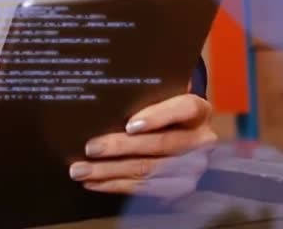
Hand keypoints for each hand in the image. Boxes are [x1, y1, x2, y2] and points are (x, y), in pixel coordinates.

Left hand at [69, 94, 216, 199]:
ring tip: (81, 170)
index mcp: (198, 110)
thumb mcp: (161, 96)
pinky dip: (115, 185)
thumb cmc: (162, 108)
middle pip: (160, 144)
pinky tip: (93, 182)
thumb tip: (102, 94)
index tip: (129, 125)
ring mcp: (193, 167)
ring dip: (109, 171)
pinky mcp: (180, 188)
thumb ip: (144, 95)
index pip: (184, 108)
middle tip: (90, 148)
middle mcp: (201, 140)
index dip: (158, 116)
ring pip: (148, 170)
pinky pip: (144, 189)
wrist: (183, 134)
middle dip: (120, 147)